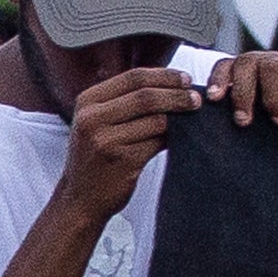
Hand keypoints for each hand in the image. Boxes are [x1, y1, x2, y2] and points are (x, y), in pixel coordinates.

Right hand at [53, 63, 193, 220]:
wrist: (79, 200)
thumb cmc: (95, 157)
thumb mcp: (96, 122)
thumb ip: (123, 101)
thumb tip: (172, 84)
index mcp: (87, 101)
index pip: (134, 77)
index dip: (165, 76)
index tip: (187, 80)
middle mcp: (92, 118)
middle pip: (146, 96)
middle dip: (177, 95)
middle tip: (197, 99)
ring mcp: (105, 140)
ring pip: (155, 120)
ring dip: (179, 118)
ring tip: (191, 119)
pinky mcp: (122, 161)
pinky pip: (157, 142)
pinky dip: (173, 139)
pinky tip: (179, 139)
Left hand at [204, 48, 277, 126]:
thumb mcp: (254, 115)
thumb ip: (237, 111)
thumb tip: (212, 121)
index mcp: (247, 70)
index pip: (227, 65)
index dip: (218, 79)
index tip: (213, 99)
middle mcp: (266, 62)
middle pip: (247, 62)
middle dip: (242, 93)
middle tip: (243, 120)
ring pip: (272, 68)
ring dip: (270, 98)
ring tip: (276, 120)